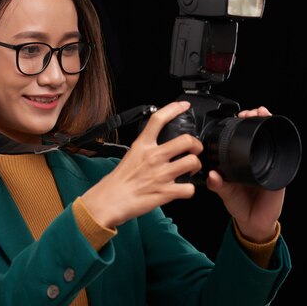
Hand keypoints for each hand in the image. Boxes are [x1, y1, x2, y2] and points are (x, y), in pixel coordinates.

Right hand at [81, 101, 203, 228]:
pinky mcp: (165, 192)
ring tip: (190, 169)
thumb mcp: (130, 154)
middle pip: (186, 140)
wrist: (110, 200)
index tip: (184, 106)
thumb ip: (146, 147)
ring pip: (192, 162)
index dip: (174, 108)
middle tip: (194, 150)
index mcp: (143, 145)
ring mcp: (161, 174)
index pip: (159, 119)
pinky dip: (189, 189)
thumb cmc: (118, 180)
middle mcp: (154, 157)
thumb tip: (157, 144)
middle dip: (196, 145)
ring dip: (196, 166)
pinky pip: (189, 188)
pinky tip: (183, 188)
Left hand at [205, 106, 284, 242]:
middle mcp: (254, 160)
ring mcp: (267, 166)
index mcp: (240, 162)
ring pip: (269, 141)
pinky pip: (280, 159)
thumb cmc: (239, 204)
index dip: (240, 125)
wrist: (253, 222)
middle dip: (255, 118)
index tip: (237, 115)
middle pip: (256, 134)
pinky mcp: (278, 176)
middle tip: (251, 112)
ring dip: (266, 125)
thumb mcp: (224, 192)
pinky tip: (275, 136)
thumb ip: (217, 184)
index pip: (241, 138)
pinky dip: (279, 146)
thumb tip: (211, 174)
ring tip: (262, 114)